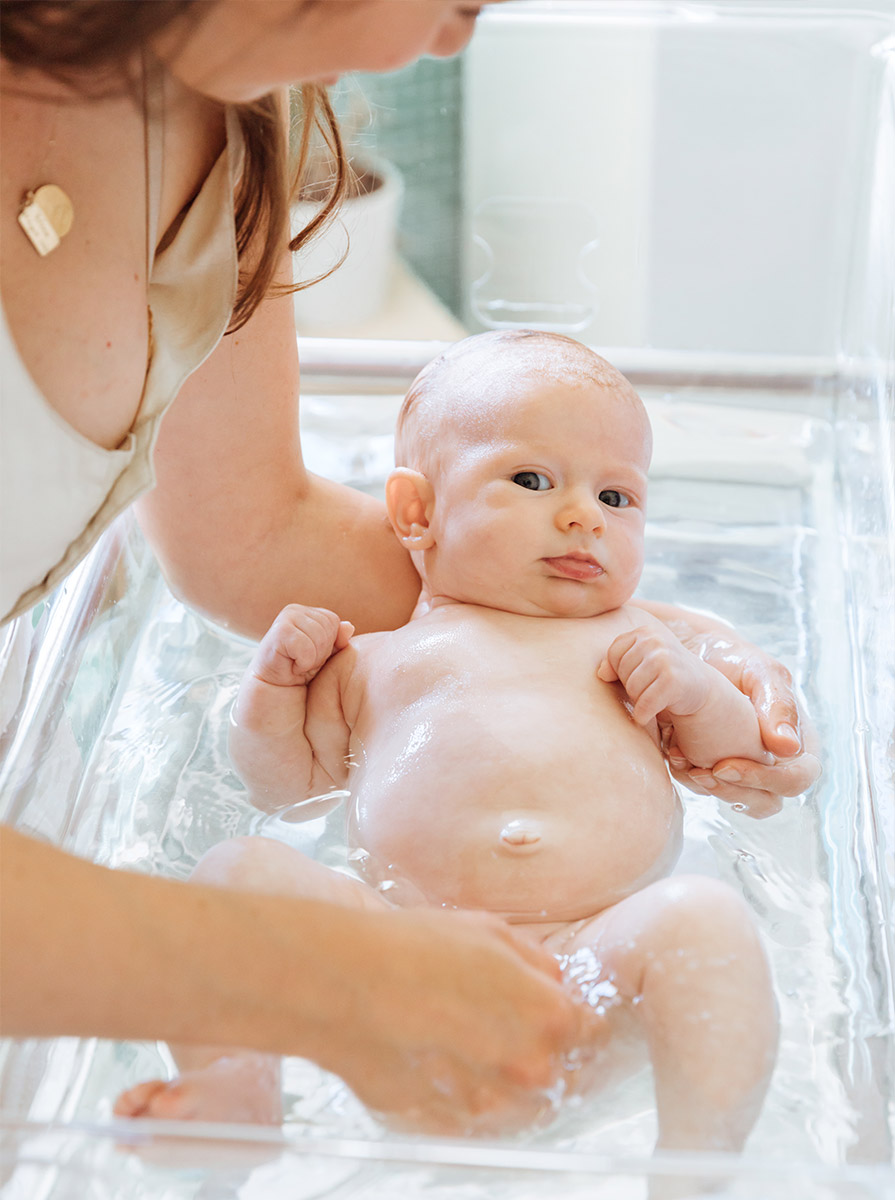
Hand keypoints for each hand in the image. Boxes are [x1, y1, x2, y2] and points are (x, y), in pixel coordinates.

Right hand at [250, 604, 353, 687]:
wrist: (275, 689)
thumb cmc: (300, 669)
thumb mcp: (325, 654)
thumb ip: (338, 640)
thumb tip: (349, 626)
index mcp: (306, 612)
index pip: (334, 621)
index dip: (329, 643)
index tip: (312, 655)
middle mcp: (295, 610)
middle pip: (328, 629)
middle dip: (321, 652)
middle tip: (304, 661)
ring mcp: (285, 618)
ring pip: (319, 638)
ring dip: (312, 659)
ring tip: (298, 663)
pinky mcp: (279, 631)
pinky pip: (306, 648)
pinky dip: (303, 663)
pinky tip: (292, 666)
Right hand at [320, 906, 600, 1135]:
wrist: (346, 984)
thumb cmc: (416, 950)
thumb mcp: (489, 931)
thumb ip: (534, 961)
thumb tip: (550, 979)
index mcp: (547, 1017)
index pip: (588, 1033)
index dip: (575, 1021)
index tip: (560, 1016)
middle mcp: (525, 1069)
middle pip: (553, 1072)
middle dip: (537, 1052)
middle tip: (501, 1026)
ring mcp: (486, 1103)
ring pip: (512, 1101)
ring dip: (499, 1078)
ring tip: (461, 1042)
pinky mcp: (443, 1122)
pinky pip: (467, 1115)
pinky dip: (460, 1095)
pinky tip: (436, 1062)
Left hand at [598, 624, 712, 724]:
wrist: (700, 687)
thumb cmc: (663, 673)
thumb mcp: (640, 661)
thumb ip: (615, 662)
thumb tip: (601, 673)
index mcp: (645, 632)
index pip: (614, 654)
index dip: (620, 671)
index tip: (638, 675)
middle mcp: (655, 641)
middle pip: (622, 672)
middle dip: (631, 686)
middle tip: (649, 688)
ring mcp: (665, 659)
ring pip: (632, 688)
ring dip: (639, 700)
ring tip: (652, 696)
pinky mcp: (673, 680)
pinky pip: (644, 704)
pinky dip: (642, 715)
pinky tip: (647, 715)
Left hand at [667, 632, 820, 813]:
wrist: (695, 655)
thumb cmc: (734, 660)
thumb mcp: (760, 672)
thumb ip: (778, 704)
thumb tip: (788, 748)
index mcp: (798, 741)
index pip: (796, 779)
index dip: (764, 780)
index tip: (724, 766)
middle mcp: (777, 762)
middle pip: (767, 800)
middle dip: (732, 791)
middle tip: (699, 772)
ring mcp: (747, 769)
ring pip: (737, 800)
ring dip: (708, 789)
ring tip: (681, 761)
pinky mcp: (718, 770)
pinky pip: (709, 790)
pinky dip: (689, 778)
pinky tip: (673, 754)